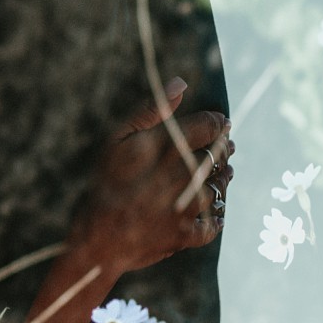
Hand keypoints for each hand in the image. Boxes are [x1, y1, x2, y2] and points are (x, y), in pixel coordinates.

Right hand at [82, 77, 231, 276]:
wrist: (96, 239)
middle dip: (224, 148)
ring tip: (224, 174)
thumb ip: (151, 111)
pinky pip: (214, 223)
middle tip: (226, 146)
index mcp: (171, 148)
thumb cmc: (102, 184)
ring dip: (223, 178)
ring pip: (220, 186)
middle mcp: (186, 175)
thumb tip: (181, 83)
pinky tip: (214, 212)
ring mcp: (190, 206)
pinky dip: (217, 217)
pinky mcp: (189, 234)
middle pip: (220, 155)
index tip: (220, 122)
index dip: (218, 122)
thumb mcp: (116, 139)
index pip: (211, 127)